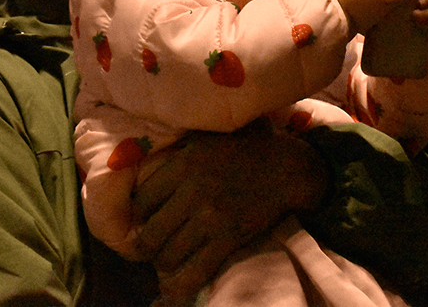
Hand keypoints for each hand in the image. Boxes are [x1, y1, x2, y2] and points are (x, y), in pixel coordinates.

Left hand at [131, 119, 326, 303]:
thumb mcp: (204, 139)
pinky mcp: (229, 238)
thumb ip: (176, 154)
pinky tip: (175, 288)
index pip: (142, 200)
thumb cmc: (245, 147)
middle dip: (146, 245)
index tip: (145, 219)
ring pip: (168, 254)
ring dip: (164, 263)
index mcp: (183, 164)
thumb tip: (144, 168)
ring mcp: (210, 217)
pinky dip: (182, 284)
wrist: (286, 166)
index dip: (140, 214)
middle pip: (150, 232)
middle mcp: (192, 191)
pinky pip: (197, 270)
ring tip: (167, 260)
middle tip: (150, 247)